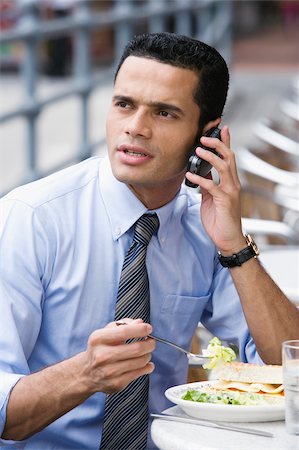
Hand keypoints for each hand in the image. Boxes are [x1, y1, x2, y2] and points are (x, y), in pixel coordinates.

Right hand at [83, 319, 154, 394]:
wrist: (87, 373)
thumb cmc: (100, 348)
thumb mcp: (106, 332)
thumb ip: (123, 325)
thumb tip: (140, 323)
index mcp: (98, 339)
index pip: (124, 332)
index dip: (140, 330)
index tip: (149, 328)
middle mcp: (102, 355)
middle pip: (136, 349)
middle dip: (149, 344)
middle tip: (151, 341)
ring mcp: (109, 371)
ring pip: (140, 361)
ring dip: (148, 355)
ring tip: (146, 352)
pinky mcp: (116, 383)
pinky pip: (139, 373)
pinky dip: (147, 367)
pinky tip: (146, 364)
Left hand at [185, 126, 245, 253]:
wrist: (228, 240)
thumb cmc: (219, 220)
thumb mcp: (211, 199)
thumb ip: (208, 185)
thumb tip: (200, 173)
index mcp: (230, 182)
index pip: (229, 158)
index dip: (226, 142)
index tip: (221, 128)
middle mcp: (233, 184)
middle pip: (229, 157)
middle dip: (218, 144)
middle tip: (204, 137)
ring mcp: (230, 192)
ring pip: (224, 167)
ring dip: (210, 157)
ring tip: (198, 150)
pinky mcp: (225, 201)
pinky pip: (212, 186)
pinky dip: (200, 179)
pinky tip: (190, 176)